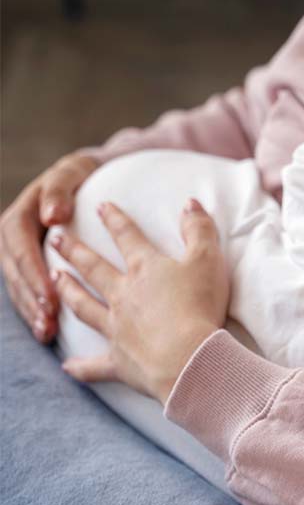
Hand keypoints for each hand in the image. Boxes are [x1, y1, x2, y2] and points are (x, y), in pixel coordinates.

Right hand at [0, 152, 99, 342]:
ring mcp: (18, 253)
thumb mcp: (72, 172)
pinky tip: (48, 332)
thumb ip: (59, 190)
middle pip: (15, 272)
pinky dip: (35, 311)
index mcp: (20, 215)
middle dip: (31, 298)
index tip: (51, 294)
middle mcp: (13, 236)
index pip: (20, 246)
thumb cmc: (83, 175)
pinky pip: (27, 291)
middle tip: (49, 320)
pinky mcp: (29, 267)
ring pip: (18, 286)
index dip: (33, 272)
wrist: (90, 177)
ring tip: (48, 331)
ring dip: (31, 310)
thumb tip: (52, 216)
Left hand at [50, 199, 228, 404]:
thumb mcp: (208, 259)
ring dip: (68, 292)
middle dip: (75, 251)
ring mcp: (117, 327)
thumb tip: (191, 203)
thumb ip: (199, 229)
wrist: (188, 357)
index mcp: (145, 269)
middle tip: (55, 239)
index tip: (100, 206)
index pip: (127, 236)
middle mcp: (123, 294)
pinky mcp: (120, 360)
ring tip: (56, 280)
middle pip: (94, 268)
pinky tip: (67, 366)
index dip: (115, 219)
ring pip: (84, 306)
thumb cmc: (200, 305)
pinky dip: (80, 367)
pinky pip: (95, 364)